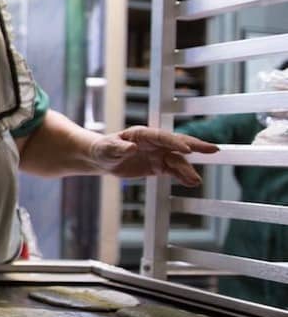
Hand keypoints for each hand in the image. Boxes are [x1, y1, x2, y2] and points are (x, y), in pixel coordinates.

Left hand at [91, 126, 218, 185]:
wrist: (102, 158)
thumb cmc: (103, 149)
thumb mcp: (107, 149)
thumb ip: (119, 148)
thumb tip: (132, 148)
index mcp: (143, 134)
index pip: (162, 137)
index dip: (175, 142)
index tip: (187, 149)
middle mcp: (154, 142)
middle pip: (177, 143)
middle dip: (195, 146)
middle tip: (213, 150)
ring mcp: (158, 154)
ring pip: (177, 161)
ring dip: (187, 170)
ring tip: (196, 181)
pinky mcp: (158, 166)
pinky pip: (173, 171)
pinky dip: (182, 176)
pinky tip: (192, 182)